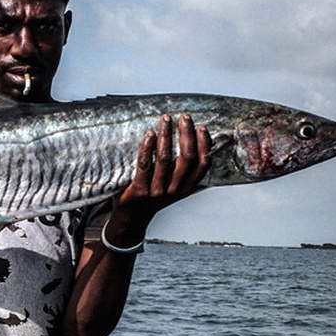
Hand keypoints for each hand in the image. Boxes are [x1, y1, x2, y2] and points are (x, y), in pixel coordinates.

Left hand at [106, 113, 211, 244]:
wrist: (130, 218)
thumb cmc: (151, 196)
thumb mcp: (172, 186)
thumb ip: (180, 171)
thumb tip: (191, 141)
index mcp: (186, 188)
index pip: (203, 165)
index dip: (205, 144)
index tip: (201, 127)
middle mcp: (174, 190)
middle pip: (187, 158)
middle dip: (187, 134)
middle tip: (184, 117)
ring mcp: (157, 191)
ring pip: (166, 159)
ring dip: (167, 135)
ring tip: (166, 119)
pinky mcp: (140, 191)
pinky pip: (145, 165)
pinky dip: (148, 147)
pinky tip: (149, 134)